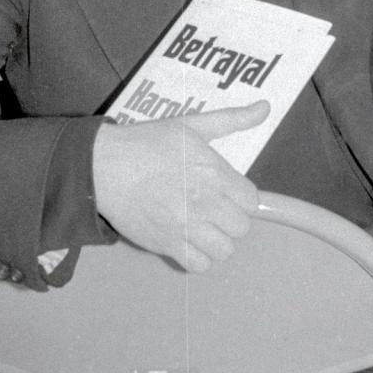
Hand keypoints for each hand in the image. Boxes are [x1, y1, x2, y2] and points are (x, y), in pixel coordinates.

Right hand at [92, 101, 268, 271]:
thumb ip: (232, 119)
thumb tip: (266, 107)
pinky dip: (197, 257)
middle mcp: (207, 203)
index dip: (240, 197)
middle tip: (211, 207)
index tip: (225, 191)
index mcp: (216, 173)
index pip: (252, 201)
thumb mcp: (192, 124)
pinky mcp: (168, 245)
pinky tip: (187, 241)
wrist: (107, 166)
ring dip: (215, 240)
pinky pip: (199, 266)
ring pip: (224, 251)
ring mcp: (188, 227)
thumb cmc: (149, 142)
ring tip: (200, 226)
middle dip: (229, 218)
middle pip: (241, 228)